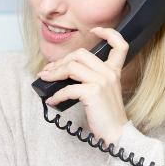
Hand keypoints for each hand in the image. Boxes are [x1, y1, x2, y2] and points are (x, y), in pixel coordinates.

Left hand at [38, 27, 129, 144]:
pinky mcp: (93, 92)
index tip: (95, 30)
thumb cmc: (106, 116)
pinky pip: (68, 88)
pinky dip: (56, 94)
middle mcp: (110, 73)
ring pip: (71, 67)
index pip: (120, 45)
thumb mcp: (103, 93)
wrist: (116, 134)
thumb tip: (64, 72)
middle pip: (81, 54)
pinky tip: (52, 100)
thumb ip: (91, 79)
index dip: (108, 33)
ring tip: (45, 80)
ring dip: (54, 74)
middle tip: (48, 71)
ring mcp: (102, 81)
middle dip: (61, 61)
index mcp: (114, 72)